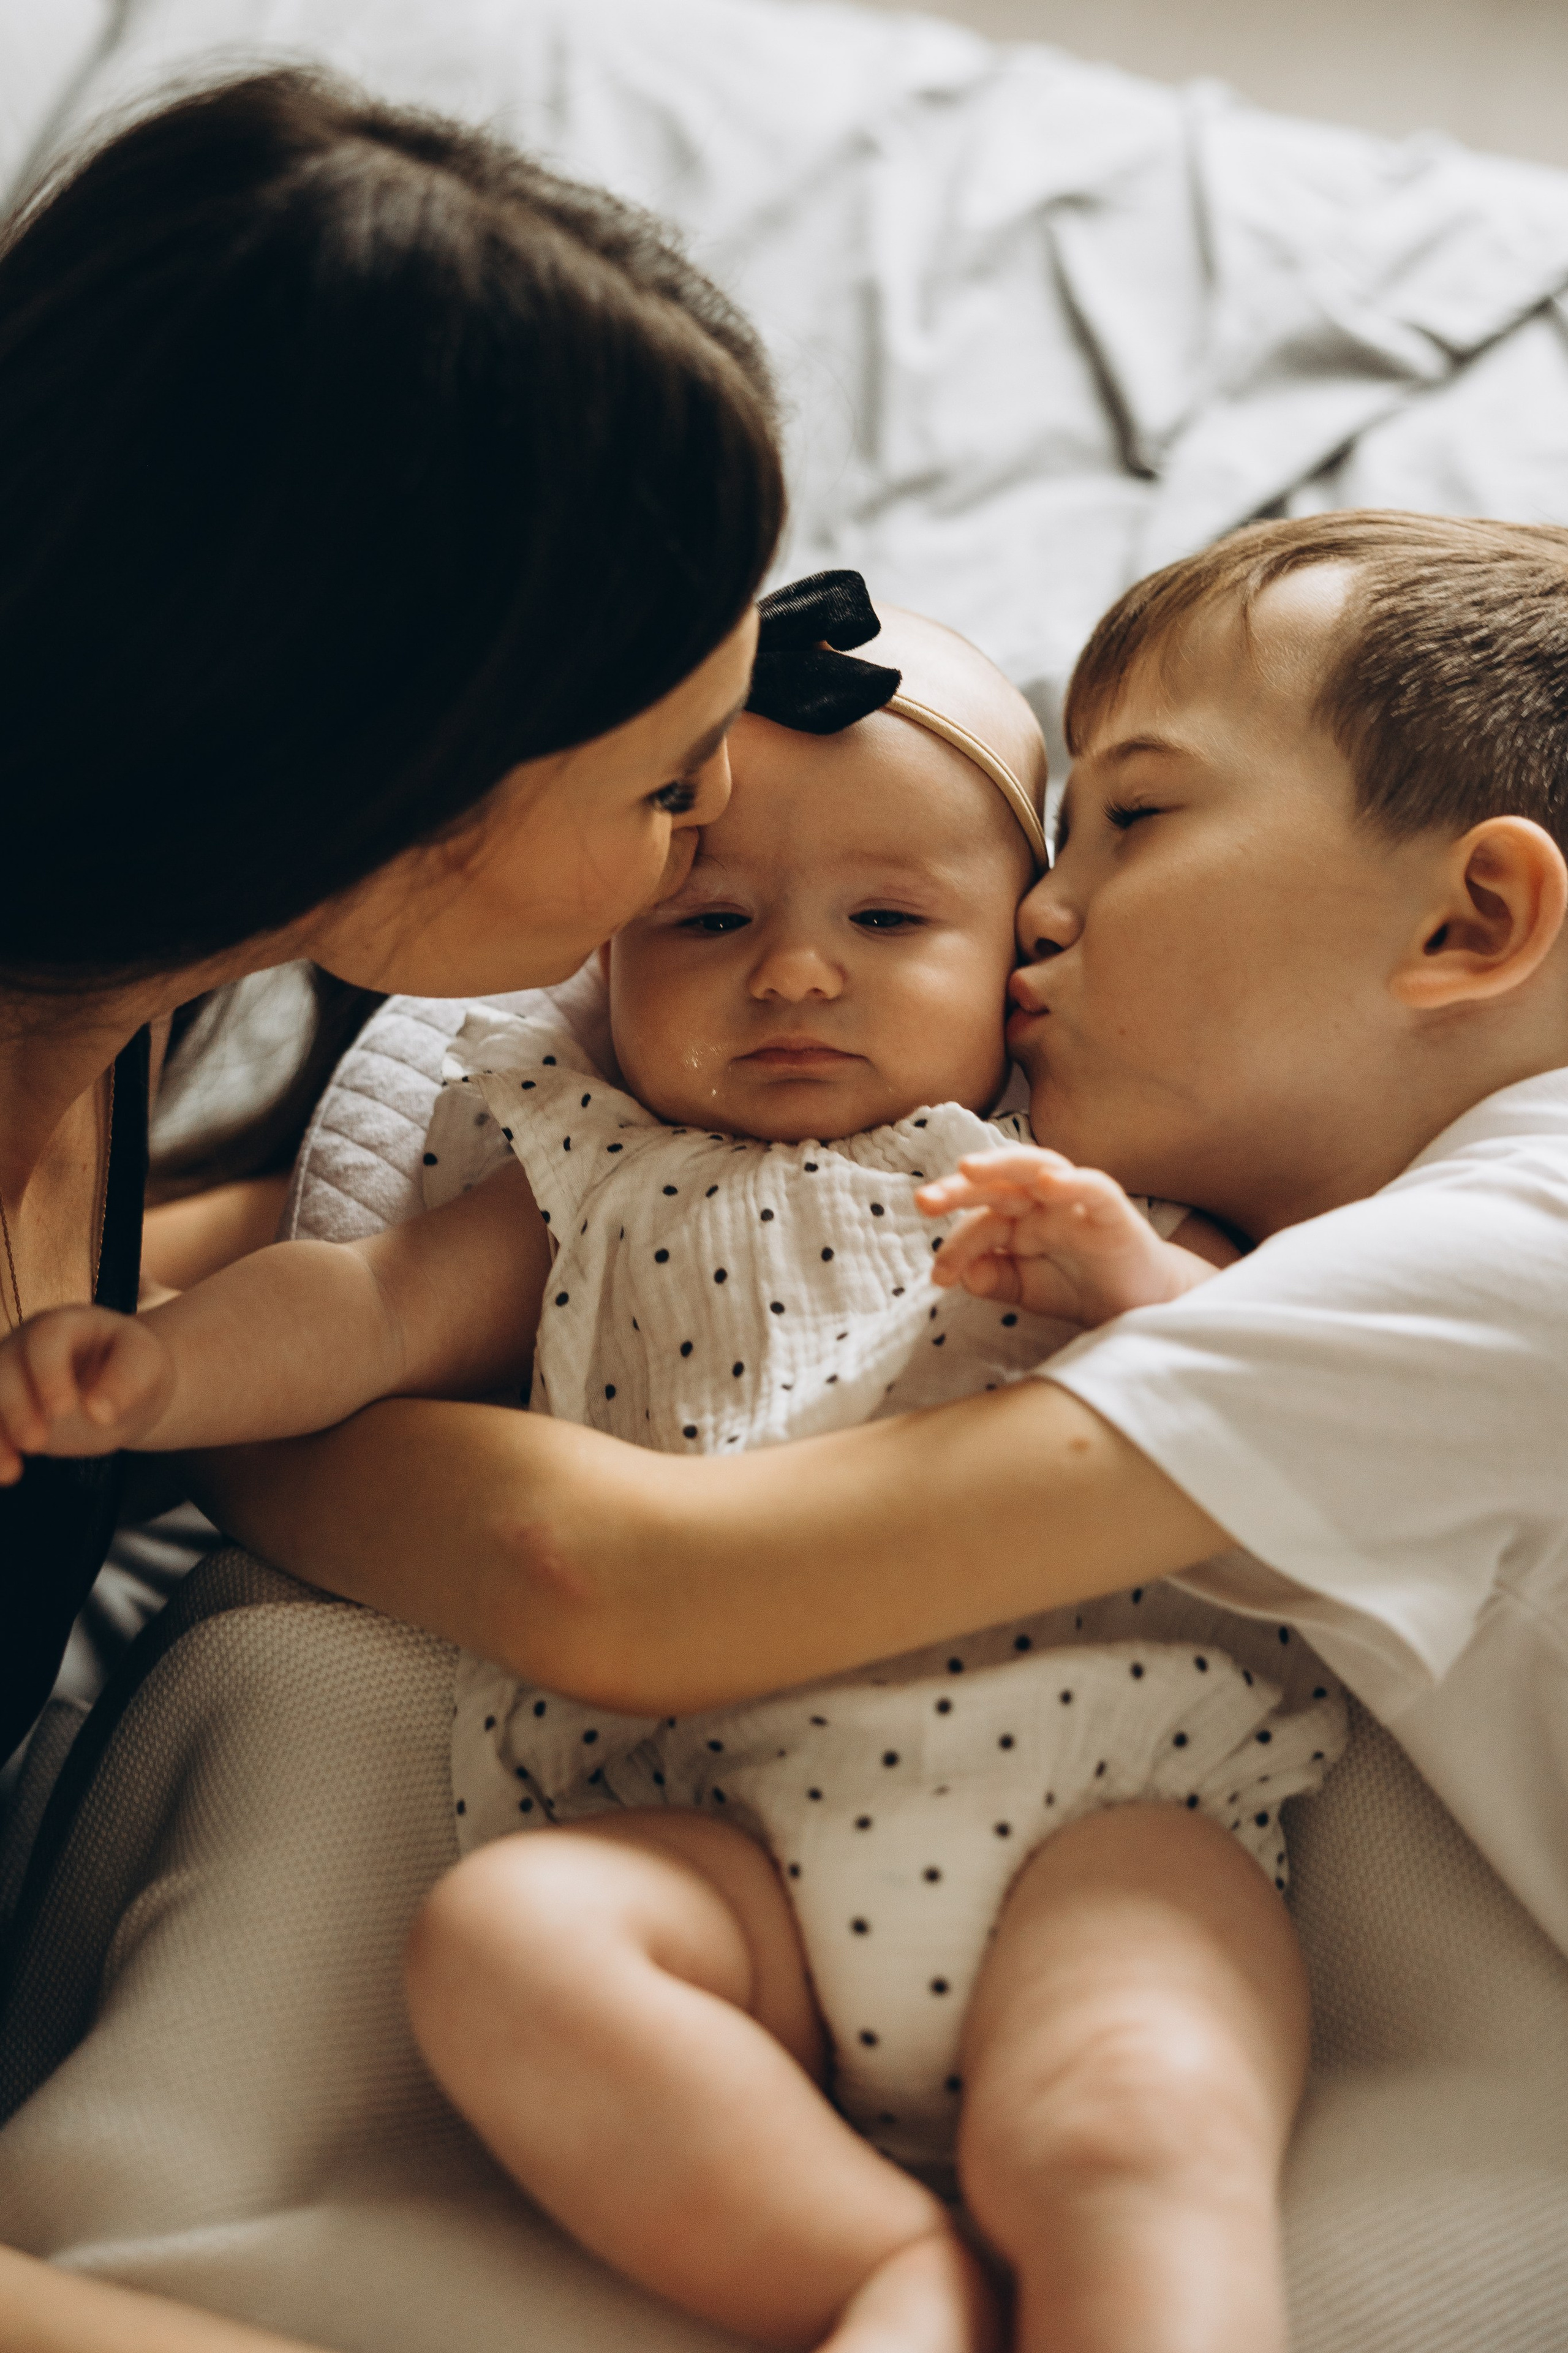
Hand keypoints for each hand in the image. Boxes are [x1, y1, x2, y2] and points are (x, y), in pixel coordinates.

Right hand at [0, 1304, 175, 1483]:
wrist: (124, 1386)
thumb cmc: (136, 1367)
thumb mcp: (145, 1365)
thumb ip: (126, 1382)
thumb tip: (98, 1413)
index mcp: (66, 1324)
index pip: (46, 1338)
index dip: (48, 1373)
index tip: (62, 1409)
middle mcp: (28, 1344)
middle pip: (5, 1367)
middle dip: (16, 1406)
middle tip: (36, 1442)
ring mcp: (11, 1375)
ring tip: (13, 1472)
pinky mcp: (7, 1408)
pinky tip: (9, 1474)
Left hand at [915, 1145, 1220, 1326]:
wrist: (1140, 1305)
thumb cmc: (1079, 1287)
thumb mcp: (1027, 1290)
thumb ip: (996, 1278)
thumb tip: (964, 1275)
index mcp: (1018, 1219)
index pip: (979, 1221)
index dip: (955, 1246)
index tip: (938, 1277)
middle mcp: (1043, 1202)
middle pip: (998, 1183)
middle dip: (959, 1188)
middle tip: (924, 1200)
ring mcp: (1075, 1202)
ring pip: (1038, 1167)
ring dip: (1003, 1164)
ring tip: (968, 1169)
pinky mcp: (1113, 1210)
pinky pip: (1093, 1188)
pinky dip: (1072, 1182)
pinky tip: (1048, 1182)